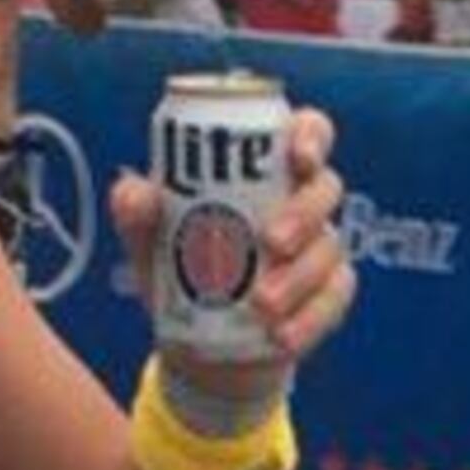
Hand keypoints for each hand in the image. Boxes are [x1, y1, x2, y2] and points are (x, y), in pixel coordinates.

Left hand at [111, 104, 355, 386]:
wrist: (195, 338)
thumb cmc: (178, 264)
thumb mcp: (149, 237)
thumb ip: (136, 209)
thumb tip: (136, 195)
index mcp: (269, 168)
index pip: (309, 131)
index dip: (312, 136)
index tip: (298, 156)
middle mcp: (303, 202)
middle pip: (326, 189)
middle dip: (304, 214)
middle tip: (270, 241)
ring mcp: (320, 249)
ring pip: (330, 249)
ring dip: (300, 276)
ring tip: (261, 304)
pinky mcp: (327, 296)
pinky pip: (333, 301)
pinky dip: (310, 319)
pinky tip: (281, 336)